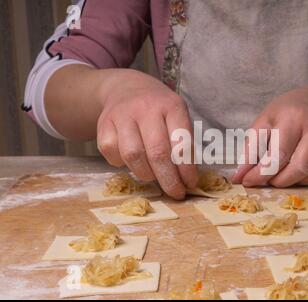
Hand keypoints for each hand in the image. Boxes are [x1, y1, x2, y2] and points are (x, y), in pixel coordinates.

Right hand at [96, 69, 197, 198]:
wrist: (125, 88)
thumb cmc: (158, 109)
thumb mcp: (177, 116)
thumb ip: (184, 143)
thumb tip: (188, 178)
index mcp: (171, 105)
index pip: (181, 142)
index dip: (186, 168)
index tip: (190, 184)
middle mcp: (146, 108)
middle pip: (157, 152)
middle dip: (169, 179)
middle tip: (175, 193)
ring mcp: (122, 115)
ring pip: (133, 156)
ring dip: (146, 174)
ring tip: (154, 176)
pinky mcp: (103, 124)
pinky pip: (112, 154)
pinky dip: (123, 165)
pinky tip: (132, 160)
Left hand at [232, 85, 307, 186]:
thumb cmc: (284, 113)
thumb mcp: (263, 123)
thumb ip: (250, 150)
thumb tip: (239, 177)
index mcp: (293, 118)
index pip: (278, 155)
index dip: (261, 174)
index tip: (248, 182)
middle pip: (300, 168)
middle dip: (280, 181)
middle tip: (270, 178)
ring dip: (302, 182)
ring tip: (289, 174)